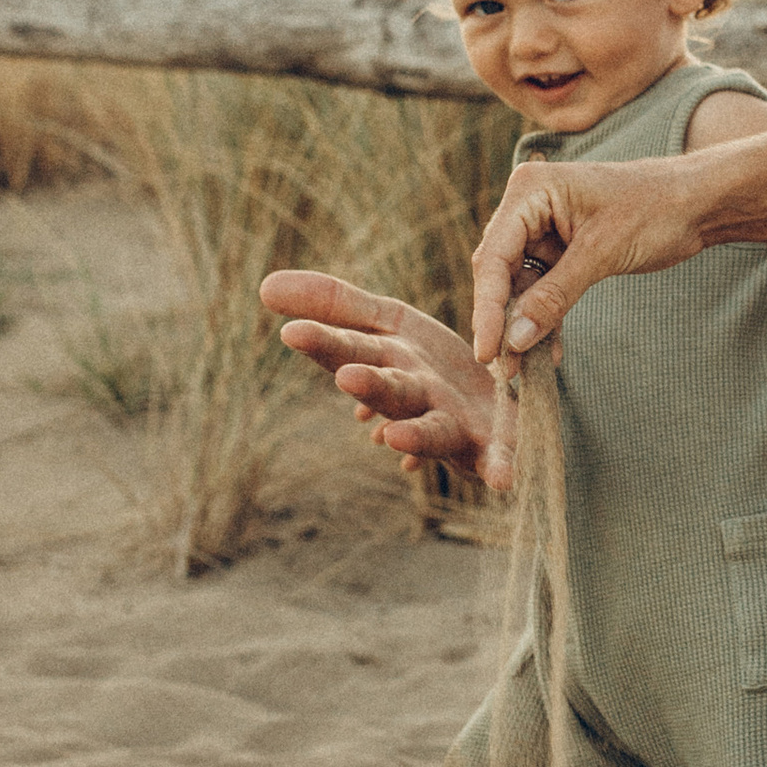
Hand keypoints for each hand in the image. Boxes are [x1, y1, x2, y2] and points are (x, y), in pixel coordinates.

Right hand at [261, 271, 511, 489]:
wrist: (502, 403)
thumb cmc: (432, 369)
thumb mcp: (385, 325)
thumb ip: (333, 305)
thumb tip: (263, 286)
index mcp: (388, 365)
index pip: (351, 351)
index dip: (325, 342)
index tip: (293, 332)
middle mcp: (415, 400)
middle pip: (391, 391)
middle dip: (371, 387)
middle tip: (348, 377)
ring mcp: (453, 425)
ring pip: (433, 429)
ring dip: (416, 436)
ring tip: (396, 437)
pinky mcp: (495, 445)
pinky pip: (498, 457)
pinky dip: (499, 467)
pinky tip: (503, 480)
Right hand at [471, 160, 710, 364]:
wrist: (699, 202)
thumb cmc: (655, 209)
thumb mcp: (602, 252)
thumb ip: (555, 296)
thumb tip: (514, 340)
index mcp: (530, 190)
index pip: (494, 256)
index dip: (486, 308)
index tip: (486, 352)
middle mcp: (528, 206)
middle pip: (499, 273)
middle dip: (501, 322)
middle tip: (502, 369)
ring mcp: (544, 229)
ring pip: (519, 287)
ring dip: (522, 327)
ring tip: (523, 371)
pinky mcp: (562, 250)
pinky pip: (544, 289)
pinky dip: (547, 318)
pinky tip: (550, 353)